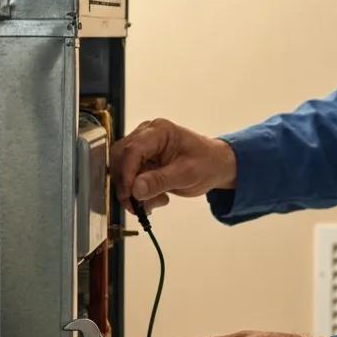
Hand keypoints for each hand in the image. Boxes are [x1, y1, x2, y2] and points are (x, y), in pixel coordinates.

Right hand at [109, 118, 236, 212]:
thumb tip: (135, 189)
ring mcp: (143, 148)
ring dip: (133, 192)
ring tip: (157, 201)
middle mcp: (146, 135)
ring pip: (122, 171)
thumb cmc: (207, 163)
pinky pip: (130, 179)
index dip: (127, 174)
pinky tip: (156, 200)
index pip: (133, 150)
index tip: (130, 195)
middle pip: (121, 159)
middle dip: (127, 185)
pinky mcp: (142, 162)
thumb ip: (161, 180)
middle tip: (138, 205)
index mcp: (159, 131)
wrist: (215, 166)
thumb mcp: (187, 173)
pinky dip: (138, 194)